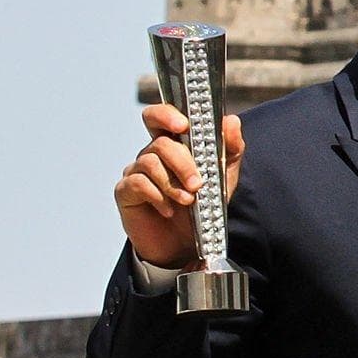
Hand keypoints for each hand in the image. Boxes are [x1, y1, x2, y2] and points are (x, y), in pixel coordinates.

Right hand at [113, 104, 243, 268]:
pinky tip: (169, 210)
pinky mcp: (126, 191)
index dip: (167, 114)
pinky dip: (157, 197)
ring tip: (188, 201)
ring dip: (172, 183)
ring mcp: (136, 170)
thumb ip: (230, 148)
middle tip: (198, 183)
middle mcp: (152, 153)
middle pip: (160, 143)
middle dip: (182, 163)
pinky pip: (137, 183)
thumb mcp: (225, 176)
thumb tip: (231, 121)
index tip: (184, 125)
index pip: (161, 116)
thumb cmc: (204, 204)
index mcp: (174, 143)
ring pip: (149, 163)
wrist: (188, 243)